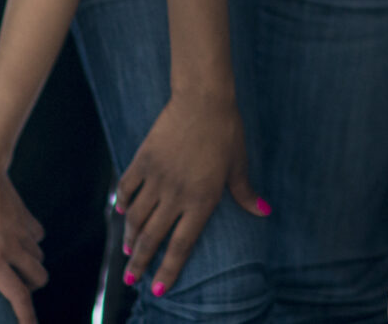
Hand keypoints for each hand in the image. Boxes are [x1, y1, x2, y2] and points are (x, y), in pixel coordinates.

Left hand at [0, 160, 47, 321]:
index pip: (16, 294)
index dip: (26, 315)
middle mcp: (13, 249)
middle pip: (37, 277)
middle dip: (32, 288)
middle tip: (21, 291)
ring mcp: (21, 230)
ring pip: (39, 256)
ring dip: (32, 264)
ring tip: (19, 266)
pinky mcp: (24, 213)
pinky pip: (37, 234)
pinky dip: (32, 241)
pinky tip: (20, 237)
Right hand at [115, 93, 269, 300]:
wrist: (203, 98)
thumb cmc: (226, 130)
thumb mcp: (239, 163)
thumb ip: (245, 193)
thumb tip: (264, 211)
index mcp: (202, 200)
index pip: (181, 246)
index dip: (168, 269)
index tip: (158, 288)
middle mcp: (176, 194)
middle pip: (152, 237)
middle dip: (140, 262)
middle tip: (131, 279)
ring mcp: (157, 177)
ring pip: (136, 217)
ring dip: (130, 237)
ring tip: (128, 250)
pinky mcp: (143, 160)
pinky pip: (128, 188)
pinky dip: (123, 202)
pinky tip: (122, 212)